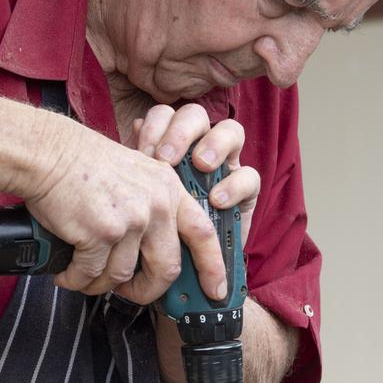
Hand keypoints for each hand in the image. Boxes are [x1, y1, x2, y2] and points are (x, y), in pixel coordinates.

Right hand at [19, 113, 225, 303]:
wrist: (50, 154)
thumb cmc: (83, 163)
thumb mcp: (135, 172)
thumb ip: (152, 203)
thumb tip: (153, 248)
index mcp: (168, 189)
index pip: (203, 233)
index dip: (213, 266)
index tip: (215, 290)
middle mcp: (155, 205)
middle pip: (167, 268)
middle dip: (147, 290)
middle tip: (129, 295)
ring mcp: (130, 220)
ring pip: (123, 275)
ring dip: (100, 284)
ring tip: (83, 276)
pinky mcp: (101, 233)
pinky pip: (92, 274)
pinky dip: (76, 279)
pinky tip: (66, 273)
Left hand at [132, 103, 259, 244]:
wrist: (183, 267)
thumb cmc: (156, 227)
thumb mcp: (143, 197)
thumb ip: (139, 165)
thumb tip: (133, 126)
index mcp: (169, 143)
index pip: (165, 115)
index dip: (155, 126)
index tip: (143, 152)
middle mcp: (199, 147)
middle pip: (196, 116)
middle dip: (181, 131)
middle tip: (167, 158)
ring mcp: (227, 165)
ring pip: (231, 131)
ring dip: (215, 144)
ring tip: (200, 166)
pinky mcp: (246, 191)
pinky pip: (250, 176)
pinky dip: (234, 185)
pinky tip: (216, 200)